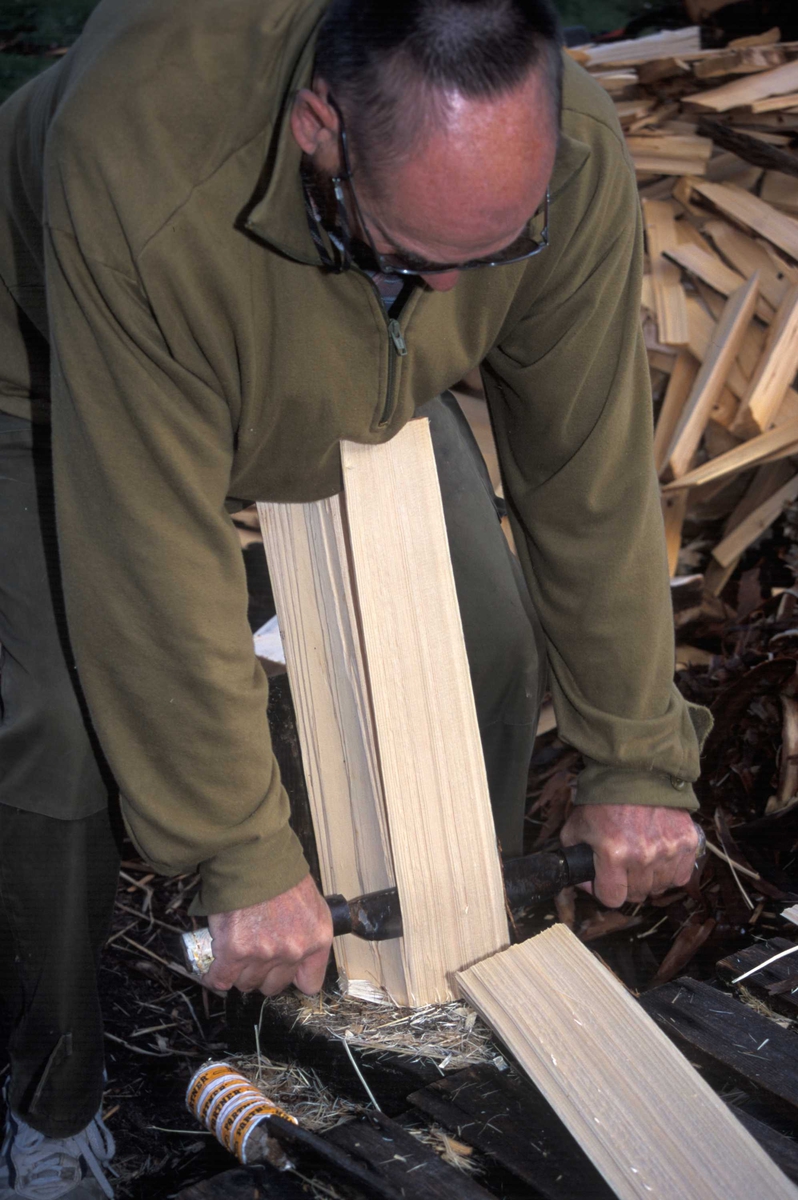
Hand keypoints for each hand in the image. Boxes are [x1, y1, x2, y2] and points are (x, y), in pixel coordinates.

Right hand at [203, 873, 332, 995]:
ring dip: (239, 972)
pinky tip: (215, 972)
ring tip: (235, 954)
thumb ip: (306, 932)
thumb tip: (293, 950)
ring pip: (247, 983)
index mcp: (316, 939)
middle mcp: (293, 951)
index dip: (292, 978)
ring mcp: (264, 953)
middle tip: (254, 956)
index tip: (282, 972)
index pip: (309, 983)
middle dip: (262, 973)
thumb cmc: (279, 873)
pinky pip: (222, 978)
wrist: (254, 856)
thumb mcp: (311, 903)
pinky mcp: (235, 951)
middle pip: (273, 985)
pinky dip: (216, 978)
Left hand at [560, 805, 699, 907]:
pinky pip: (680, 876)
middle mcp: (643, 856)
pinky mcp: (687, 842)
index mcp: (614, 854)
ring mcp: (668, 850)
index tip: (603, 880)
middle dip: (625, 884)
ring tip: (640, 860)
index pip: (612, 898)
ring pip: (659, 887)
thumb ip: (573, 856)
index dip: (604, 891)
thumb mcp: (576, 827)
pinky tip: (659, 859)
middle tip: (621, 867)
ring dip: (648, 879)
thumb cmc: (603, 801)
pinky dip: (670, 872)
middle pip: (636, 894)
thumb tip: (582, 880)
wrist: (634, 773)